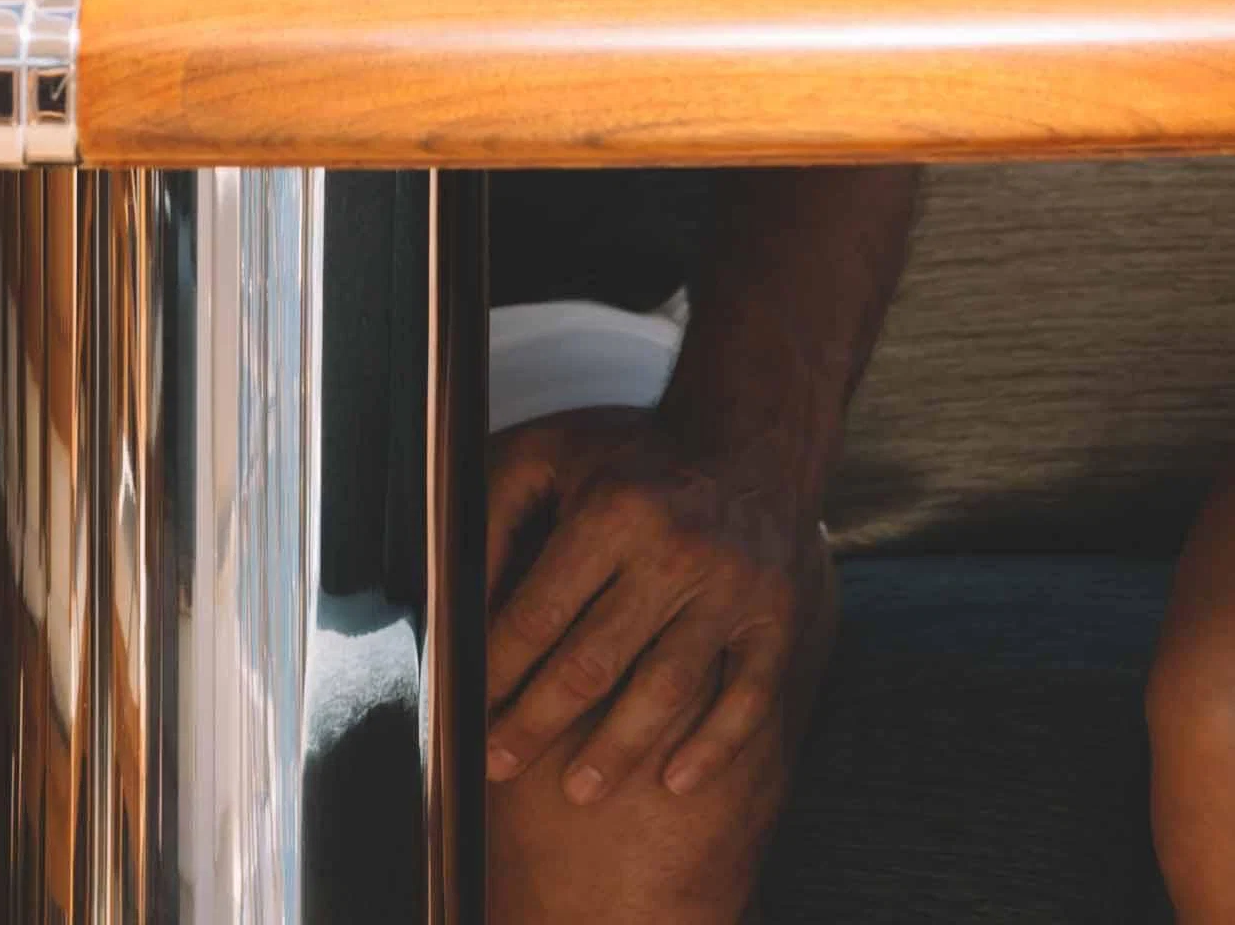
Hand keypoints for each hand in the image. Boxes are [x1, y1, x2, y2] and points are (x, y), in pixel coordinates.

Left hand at [475, 407, 828, 809]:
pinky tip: (676, 782)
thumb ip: (496, 518)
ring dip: (618, 749)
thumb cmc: (631, 459)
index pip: (541, 612)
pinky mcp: (777, 618)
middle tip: (498, 764)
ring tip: (577, 790)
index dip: (497, 670)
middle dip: (537, 721)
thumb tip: (457, 601)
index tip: (469, 709)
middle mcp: (677, 550)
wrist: (751, 443)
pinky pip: (749, 696)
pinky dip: (714, 746)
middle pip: (595, 660)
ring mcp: (734, 588)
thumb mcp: (549, 457)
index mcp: (614, 509)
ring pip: (668, 688)